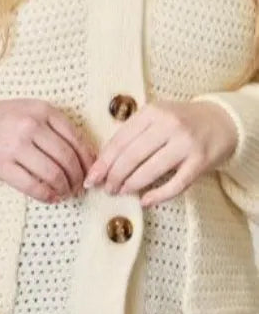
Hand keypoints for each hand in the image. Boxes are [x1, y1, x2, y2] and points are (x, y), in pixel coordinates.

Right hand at [0, 98, 96, 202]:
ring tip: (65, 193)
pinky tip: (51, 198)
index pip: (76, 138)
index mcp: (41, 110)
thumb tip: (81, 154)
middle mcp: (30, 125)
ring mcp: (15, 146)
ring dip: (64, 188)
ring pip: (53, 173)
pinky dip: (46, 195)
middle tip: (79, 187)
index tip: (90, 171)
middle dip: (77, 177)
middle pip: (67, 158)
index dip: (87, 159)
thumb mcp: (25, 112)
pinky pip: (33, 186)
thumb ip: (51, 127)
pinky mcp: (2, 166)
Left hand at [82, 99, 238, 207]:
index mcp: (152, 112)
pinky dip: (157, 196)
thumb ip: (131, 137)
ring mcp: (186, 143)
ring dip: (130, 186)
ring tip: (121, 192)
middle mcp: (169, 124)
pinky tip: (145, 201)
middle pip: (130, 157)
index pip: (119, 142)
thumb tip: (100, 166)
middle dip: (113, 177)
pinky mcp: (200, 161)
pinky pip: (175, 185)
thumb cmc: (179, 124)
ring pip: (149, 171)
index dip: (102, 164)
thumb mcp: (154, 120)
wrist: (223, 121)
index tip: (90, 179)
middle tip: (107, 189)